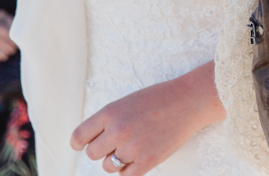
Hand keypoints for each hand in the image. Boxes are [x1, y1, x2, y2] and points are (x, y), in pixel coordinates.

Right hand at [0, 5, 16, 69]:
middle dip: (11, 49)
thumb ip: (12, 20)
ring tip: (2, 51)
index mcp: (2, 29)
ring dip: (4, 55)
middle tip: (8, 47)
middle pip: (11, 50)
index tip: (14, 42)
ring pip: (3, 57)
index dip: (17, 43)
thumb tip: (20, 28)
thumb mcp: (2, 15)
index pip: (16, 42)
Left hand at [71, 61, 225, 175]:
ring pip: (108, 166)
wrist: (189, 101)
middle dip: (102, 150)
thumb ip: (108, 121)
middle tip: (116, 144)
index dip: (79, 143)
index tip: (83, 145)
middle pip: (92, 153)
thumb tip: (91, 143)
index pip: (79, 136)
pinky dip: (129, 170)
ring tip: (132, 148)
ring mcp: (132, 147)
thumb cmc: (158, 99)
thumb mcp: (127, 102)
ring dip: (116, 161)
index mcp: (110, 112)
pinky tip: (138, 159)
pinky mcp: (147, 161)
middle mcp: (118, 130)